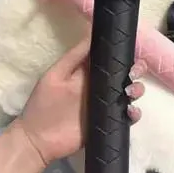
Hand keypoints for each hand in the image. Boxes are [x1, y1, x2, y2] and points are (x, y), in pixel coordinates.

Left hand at [18, 37, 146, 162]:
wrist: (37, 141)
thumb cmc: (43, 106)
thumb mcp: (55, 76)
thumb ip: (74, 57)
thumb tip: (93, 31)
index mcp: (87, 74)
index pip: (111, 59)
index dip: (123, 53)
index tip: (131, 51)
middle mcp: (99, 88)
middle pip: (125, 75)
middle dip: (135, 70)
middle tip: (131, 74)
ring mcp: (104, 106)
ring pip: (129, 94)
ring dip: (136, 90)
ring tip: (129, 93)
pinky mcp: (107, 124)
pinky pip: (127, 117)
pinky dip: (134, 114)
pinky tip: (129, 112)